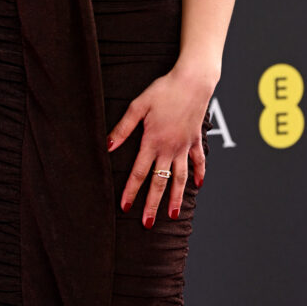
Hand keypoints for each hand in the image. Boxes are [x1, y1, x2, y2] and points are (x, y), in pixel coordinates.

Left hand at [106, 68, 211, 226]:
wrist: (192, 82)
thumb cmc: (163, 90)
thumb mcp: (138, 105)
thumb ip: (123, 128)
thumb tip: (107, 145)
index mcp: (153, 141)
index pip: (138, 173)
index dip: (131, 191)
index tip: (125, 208)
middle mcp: (170, 148)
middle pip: (159, 181)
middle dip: (152, 204)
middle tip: (147, 224)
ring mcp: (185, 146)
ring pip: (180, 178)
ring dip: (176, 197)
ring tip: (172, 216)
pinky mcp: (196, 140)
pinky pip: (198, 161)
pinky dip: (199, 174)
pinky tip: (197, 185)